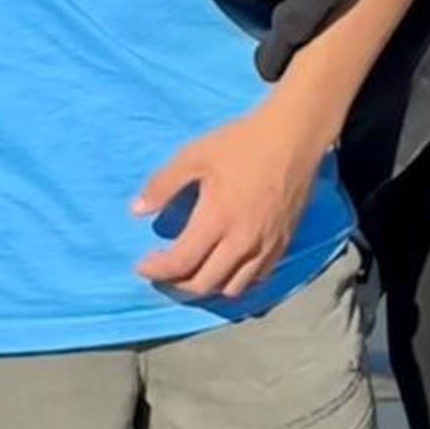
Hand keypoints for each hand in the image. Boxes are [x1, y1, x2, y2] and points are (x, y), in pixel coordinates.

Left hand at [131, 100, 331, 299]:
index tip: (141, 267)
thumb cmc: (239, 144)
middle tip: (161, 273)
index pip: (182, 263)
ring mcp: (266, 247)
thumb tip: (136, 211)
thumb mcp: (193, 156)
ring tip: (189, 274)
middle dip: (176, 285)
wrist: (292, 139)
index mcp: (217, 220)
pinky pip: (257, 279)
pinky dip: (235, 282)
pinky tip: (223, 269)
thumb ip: (163, 185)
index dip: (157, 271)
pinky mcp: (283, 245)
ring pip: (233, 288)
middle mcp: (243, 242)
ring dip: (206, 287)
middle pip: (205, 284)